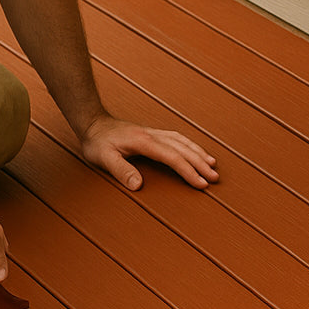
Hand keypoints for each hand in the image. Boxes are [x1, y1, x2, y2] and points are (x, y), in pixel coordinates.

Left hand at [80, 113, 217, 190]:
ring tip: (212, 165)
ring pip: (182, 141)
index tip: (201, 183)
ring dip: (198, 153)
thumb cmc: (97, 142)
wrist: (92, 123)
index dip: (188, 171)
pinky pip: (177, 138)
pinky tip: (195, 151)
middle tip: (215, 178)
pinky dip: (190, 145)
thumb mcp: (103, 158)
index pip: (172, 157)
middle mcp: (153, 135)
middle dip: (200, 163)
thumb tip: (138, 186)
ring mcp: (153, 133)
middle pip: (183, 149)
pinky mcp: (152, 134)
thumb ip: (121, 171)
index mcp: (144, 142)